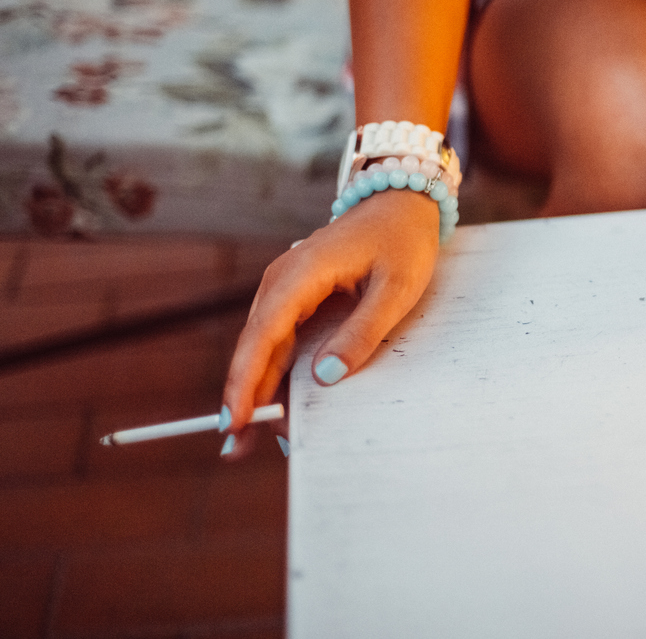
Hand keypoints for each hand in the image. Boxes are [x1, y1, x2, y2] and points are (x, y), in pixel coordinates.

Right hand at [219, 188, 440, 458]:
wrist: (401, 203)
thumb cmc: (403, 241)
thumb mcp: (396, 289)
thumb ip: (363, 331)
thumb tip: (327, 376)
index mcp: (300, 275)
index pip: (262, 337)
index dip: (244, 382)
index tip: (234, 422)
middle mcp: (282, 281)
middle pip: (254, 348)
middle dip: (244, 399)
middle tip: (237, 450)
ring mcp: (285, 287)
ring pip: (263, 347)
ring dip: (257, 390)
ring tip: (255, 439)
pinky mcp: (296, 295)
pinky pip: (279, 339)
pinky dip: (274, 371)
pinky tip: (276, 403)